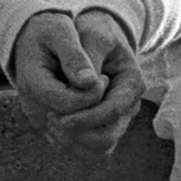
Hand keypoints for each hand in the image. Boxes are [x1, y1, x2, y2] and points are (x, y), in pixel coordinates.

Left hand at [42, 9, 146, 155]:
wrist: (96, 37)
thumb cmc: (94, 32)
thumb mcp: (92, 35)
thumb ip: (86, 57)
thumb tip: (85, 83)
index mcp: (131, 84)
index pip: (111, 112)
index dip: (84, 118)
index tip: (56, 116)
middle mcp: (128, 107)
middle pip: (106, 138)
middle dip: (77, 133)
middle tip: (49, 120)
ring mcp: (117, 119)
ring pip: (99, 148)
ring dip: (72, 141)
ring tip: (49, 122)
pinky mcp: (103, 125)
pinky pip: (90, 148)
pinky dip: (71, 142)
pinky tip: (52, 126)